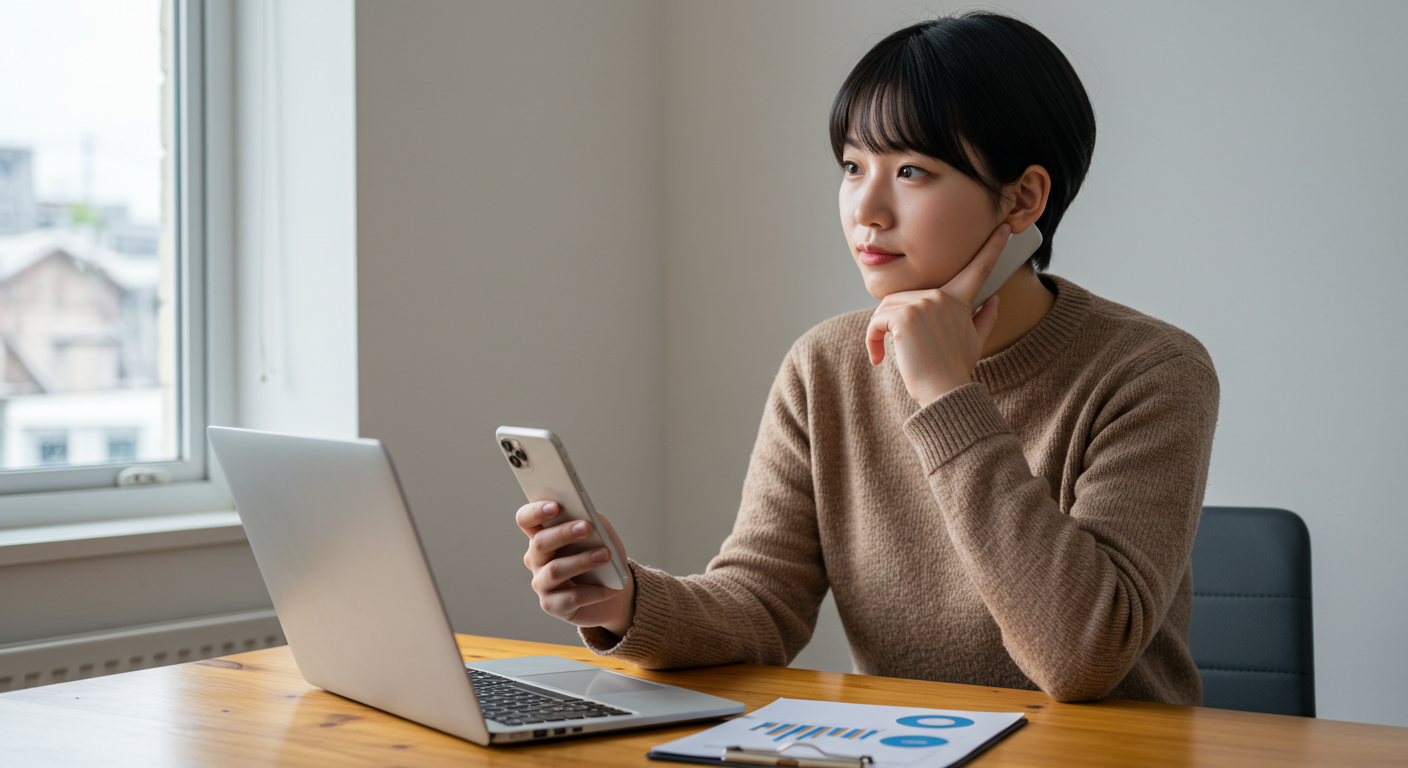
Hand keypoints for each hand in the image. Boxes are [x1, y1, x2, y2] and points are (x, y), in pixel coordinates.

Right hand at [516, 501, 635, 636]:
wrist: (617, 590)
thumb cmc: (604, 556)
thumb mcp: (603, 535)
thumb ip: (594, 521)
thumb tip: (588, 516)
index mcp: (542, 536)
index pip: (526, 520)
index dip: (535, 512)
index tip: (555, 506)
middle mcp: (536, 560)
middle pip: (540, 543)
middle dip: (563, 533)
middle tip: (586, 527)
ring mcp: (542, 584)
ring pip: (555, 570)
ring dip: (581, 561)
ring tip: (605, 555)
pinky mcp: (553, 606)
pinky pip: (572, 597)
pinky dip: (595, 591)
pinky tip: (611, 587)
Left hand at [865, 223, 1009, 405]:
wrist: (944, 393)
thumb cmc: (955, 370)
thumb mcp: (974, 342)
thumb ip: (985, 318)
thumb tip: (994, 299)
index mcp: (960, 300)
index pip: (978, 269)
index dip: (992, 247)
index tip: (1005, 228)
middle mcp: (942, 296)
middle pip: (903, 296)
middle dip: (892, 320)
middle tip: (891, 348)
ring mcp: (924, 303)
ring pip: (886, 307)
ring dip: (879, 330)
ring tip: (886, 353)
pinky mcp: (905, 316)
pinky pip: (877, 320)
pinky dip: (871, 338)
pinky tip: (878, 357)